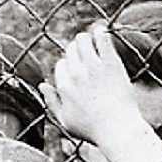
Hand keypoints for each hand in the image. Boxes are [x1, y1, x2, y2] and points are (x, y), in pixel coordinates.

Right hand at [41, 25, 140, 146]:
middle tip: (86, 56)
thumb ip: (52, 102)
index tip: (79, 71)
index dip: (69, 67)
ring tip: (92, 41)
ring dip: (86, 39)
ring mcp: (93, 67)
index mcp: (63, 86)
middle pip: (70, 50)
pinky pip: (101, 38)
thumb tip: (42, 85)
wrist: (119, 130)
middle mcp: (76, 74)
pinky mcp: (110, 63)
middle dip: (77, 52)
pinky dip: (99, 31)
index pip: (61, 65)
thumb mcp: (66, 122)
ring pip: (82, 40)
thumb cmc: (93, 130)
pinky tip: (101, 31)